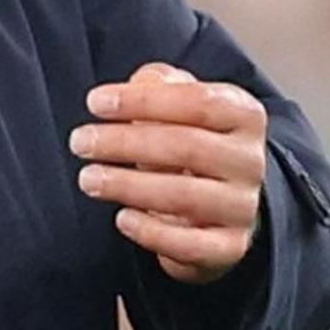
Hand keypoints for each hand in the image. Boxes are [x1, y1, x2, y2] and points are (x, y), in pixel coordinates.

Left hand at [73, 62, 267, 283]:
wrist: (219, 199)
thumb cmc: (188, 141)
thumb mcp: (177, 102)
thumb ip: (159, 84)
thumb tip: (142, 84)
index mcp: (244, 116)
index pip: (198, 102)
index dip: (143, 101)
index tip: (95, 103)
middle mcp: (250, 161)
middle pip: (187, 147)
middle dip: (124, 143)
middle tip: (80, 141)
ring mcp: (242, 206)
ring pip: (184, 196)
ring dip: (128, 186)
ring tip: (88, 178)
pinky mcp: (228, 246)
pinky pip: (191, 245)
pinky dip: (151, 233)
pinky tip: (121, 218)